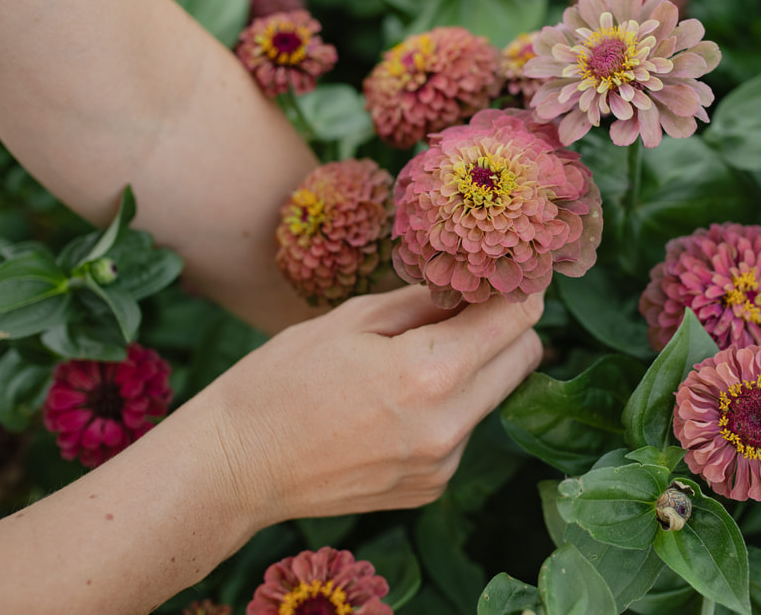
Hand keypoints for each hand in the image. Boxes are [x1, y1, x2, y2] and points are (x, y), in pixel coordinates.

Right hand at [190, 286, 543, 530]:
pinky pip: (464, 431)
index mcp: (429, 373)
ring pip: (494, 395)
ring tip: (415, 357)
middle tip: (469, 304)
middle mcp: (448, 426)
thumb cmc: (281, 380)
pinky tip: (396, 402)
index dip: (518, 288)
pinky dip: (448, 408)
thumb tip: (477, 282)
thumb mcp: (352, 319)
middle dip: (507, 325)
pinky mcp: (431, 488)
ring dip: (475, 367)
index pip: (516, 319)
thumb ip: (426, 300)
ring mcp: (442, 465)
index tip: (508, 272)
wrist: (236, 467)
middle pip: (524, 358)